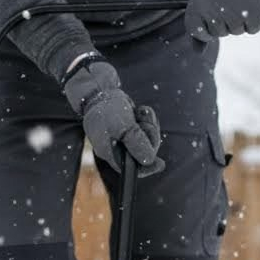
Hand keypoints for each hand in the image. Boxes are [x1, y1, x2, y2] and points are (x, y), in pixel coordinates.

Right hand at [62, 57, 163, 174]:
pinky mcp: (129, 128)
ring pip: (147, 139)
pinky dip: (146, 119)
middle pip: (143, 153)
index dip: (147, 168)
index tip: (161, 163)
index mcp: (112, 154)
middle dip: (150, 137)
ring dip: (149, 125)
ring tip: (142, 113)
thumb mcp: (123, 127)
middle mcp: (118, 149)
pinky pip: (145, 128)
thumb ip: (137, 143)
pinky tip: (140, 110)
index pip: (132, 169)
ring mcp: (124, 138)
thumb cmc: (106, 109)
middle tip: (145, 123)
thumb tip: (149, 160)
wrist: (99, 90)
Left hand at [185, 0, 259, 42]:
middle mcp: (215, 4)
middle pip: (219, 33)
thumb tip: (198, 53)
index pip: (198, 32)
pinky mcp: (256, 8)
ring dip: (239, 20)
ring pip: (236, 31)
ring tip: (239, 0)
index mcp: (197, 2)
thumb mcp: (202, 2)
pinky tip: (251, 3)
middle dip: (224, 22)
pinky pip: (252, 29)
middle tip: (229, 1)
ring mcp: (236, 6)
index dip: (206, 26)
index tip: (212, 11)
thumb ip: (197, 28)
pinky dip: (254, 20)